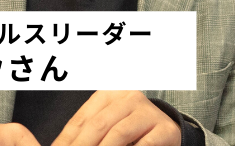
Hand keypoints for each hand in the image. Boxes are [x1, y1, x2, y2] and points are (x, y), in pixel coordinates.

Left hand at [51, 90, 180, 145]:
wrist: (167, 133)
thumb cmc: (130, 132)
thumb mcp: (106, 127)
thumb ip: (85, 134)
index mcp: (109, 94)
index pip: (81, 119)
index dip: (67, 139)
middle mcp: (129, 97)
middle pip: (98, 125)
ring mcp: (148, 112)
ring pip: (119, 133)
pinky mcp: (165, 129)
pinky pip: (145, 144)